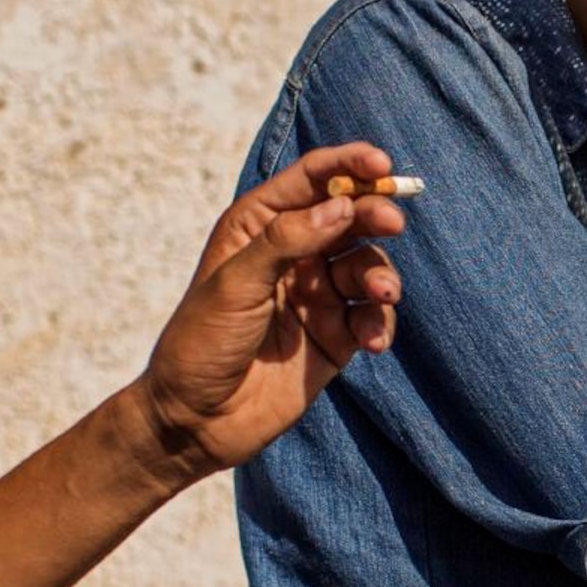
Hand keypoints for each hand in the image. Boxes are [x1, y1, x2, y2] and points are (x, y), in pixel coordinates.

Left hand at [128, 146, 406, 488]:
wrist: (194, 420)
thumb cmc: (200, 342)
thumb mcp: (235, 282)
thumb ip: (288, 239)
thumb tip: (343, 206)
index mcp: (261, 226)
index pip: (313, 180)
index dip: (349, 165)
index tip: (382, 166)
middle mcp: (294, 254)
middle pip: (350, 218)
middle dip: (375, 217)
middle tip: (392, 224)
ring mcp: (317, 295)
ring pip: (367, 267)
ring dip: (381, 277)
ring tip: (381, 295)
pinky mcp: (336, 337)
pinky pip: (372, 318)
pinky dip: (379, 324)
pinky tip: (371, 342)